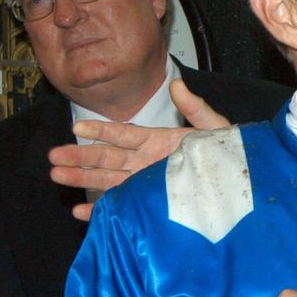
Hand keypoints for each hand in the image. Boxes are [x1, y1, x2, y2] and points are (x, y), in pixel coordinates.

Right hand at [52, 79, 231, 220]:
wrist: (244, 186)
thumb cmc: (229, 155)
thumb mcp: (215, 129)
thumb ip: (196, 109)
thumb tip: (177, 85)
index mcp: (157, 141)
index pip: (123, 135)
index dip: (100, 130)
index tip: (76, 127)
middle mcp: (146, 162)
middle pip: (107, 158)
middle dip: (80, 157)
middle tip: (53, 157)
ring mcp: (145, 183)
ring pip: (108, 180)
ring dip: (82, 179)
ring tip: (56, 175)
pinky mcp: (149, 204)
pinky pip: (121, 207)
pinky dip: (101, 210)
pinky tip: (80, 211)